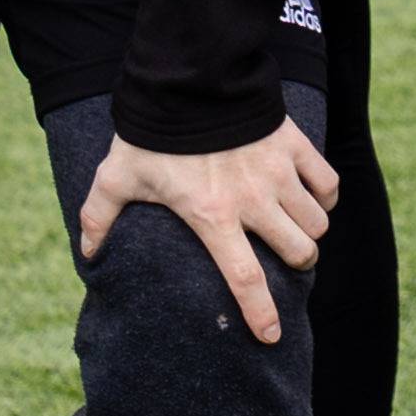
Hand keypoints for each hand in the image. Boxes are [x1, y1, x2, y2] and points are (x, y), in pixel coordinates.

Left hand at [79, 120, 340, 343]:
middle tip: (286, 258)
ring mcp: (278, 173)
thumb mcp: (118, 176)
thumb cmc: (152, 133)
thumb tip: (88, 254)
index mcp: (212, 217)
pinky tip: (310, 197)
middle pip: (298, 252)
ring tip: (296, 228)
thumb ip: (100, 216)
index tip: (271, 337)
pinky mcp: (294, 146)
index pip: (244, 278)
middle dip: (297, 264)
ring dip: (309, 232)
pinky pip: (327, 183)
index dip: (261, 313)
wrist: (190, 78)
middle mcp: (252, 201)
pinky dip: (324, 196)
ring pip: (317, 223)